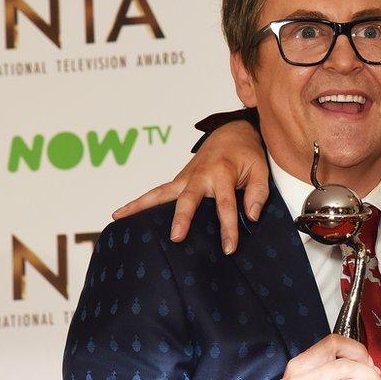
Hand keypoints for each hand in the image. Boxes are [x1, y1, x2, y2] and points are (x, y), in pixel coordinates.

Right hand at [112, 120, 267, 254]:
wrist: (232, 132)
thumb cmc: (247, 153)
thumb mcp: (261, 169)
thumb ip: (257, 193)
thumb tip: (251, 217)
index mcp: (222, 172)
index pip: (225, 204)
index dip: (228, 227)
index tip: (229, 247)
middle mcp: (200, 174)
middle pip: (188, 198)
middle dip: (182, 218)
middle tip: (176, 237)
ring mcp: (185, 177)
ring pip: (161, 193)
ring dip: (141, 205)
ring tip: (119, 217)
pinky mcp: (179, 180)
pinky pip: (158, 192)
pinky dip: (140, 202)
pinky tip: (121, 214)